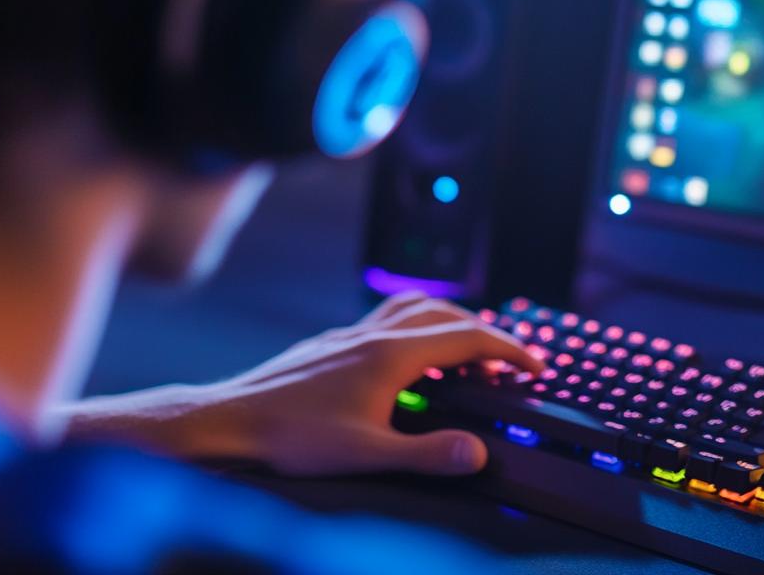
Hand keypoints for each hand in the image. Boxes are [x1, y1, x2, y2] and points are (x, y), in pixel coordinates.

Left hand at [56, 291, 542, 476]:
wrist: (229, 419)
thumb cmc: (291, 438)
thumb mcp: (366, 454)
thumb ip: (427, 455)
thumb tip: (477, 454)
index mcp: (392, 354)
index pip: (469, 337)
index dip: (510, 349)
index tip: (535, 365)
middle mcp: (374, 334)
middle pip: (448, 314)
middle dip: (486, 334)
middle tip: (508, 363)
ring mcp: (350, 334)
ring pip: (415, 308)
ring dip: (451, 321)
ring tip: (467, 350)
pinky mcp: (331, 344)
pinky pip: (387, 318)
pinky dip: (416, 327)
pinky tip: (407, 359)